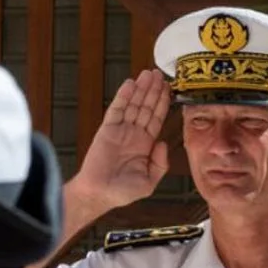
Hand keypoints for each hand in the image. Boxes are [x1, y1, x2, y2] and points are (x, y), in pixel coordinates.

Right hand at [69, 68, 170, 208]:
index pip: (156, 118)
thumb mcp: (149, 182)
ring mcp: (120, 131)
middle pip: (146, 107)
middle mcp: (133, 134)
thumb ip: (160, 164)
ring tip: (148, 74)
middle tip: (158, 74)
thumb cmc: (122, 192)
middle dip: (152, 90)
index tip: (168, 87)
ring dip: (140, 89)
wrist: (98, 194)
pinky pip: (116, 110)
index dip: (163, 102)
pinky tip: (129, 85)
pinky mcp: (106, 130)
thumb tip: (162, 143)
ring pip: (133, 105)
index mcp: (145, 144)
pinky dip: (123, 97)